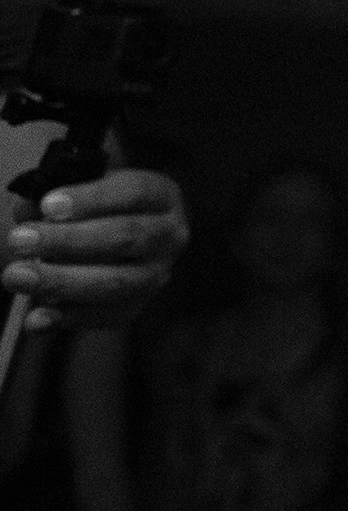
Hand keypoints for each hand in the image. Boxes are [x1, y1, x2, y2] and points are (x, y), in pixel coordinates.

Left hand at [2, 167, 188, 329]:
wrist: (111, 241)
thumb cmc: (93, 210)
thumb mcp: (80, 192)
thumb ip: (52, 198)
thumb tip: (29, 210)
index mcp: (161, 196)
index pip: (133, 193)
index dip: (91, 199)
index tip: (47, 205)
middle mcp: (169, 236)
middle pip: (125, 237)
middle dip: (68, 241)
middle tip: (19, 241)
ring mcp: (157, 274)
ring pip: (117, 282)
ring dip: (62, 281)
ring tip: (16, 276)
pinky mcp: (137, 306)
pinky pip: (105, 316)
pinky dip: (68, 318)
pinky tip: (36, 317)